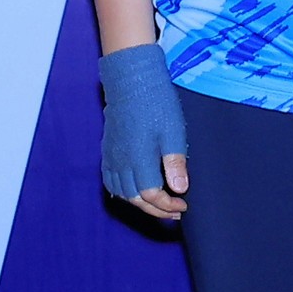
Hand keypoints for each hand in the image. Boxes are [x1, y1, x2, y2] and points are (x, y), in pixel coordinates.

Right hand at [98, 44, 189, 219]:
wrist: (131, 80)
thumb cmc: (156, 103)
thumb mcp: (173, 132)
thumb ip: (175, 163)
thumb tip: (180, 190)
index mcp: (138, 159)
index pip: (151, 195)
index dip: (168, 205)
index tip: (184, 204)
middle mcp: (121, 162)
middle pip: (135, 199)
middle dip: (156, 210)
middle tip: (175, 211)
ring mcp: (112, 157)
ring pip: (121, 193)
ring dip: (140, 203)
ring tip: (158, 204)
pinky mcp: (108, 150)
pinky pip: (110, 180)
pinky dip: (123, 192)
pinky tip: (136, 191)